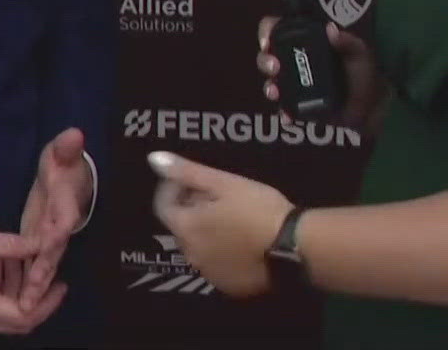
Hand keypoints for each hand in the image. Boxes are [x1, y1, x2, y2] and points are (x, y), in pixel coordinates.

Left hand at [14, 127, 92, 310]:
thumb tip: (74, 134)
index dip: (54, 237)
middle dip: (41, 275)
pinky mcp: (41, 243)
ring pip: (42, 265)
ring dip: (31, 283)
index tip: (44, 250)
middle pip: (52, 255)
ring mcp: (51, 238)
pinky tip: (8, 289)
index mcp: (66, 206)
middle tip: (29, 294)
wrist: (72, 176)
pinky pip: (32, 264)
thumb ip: (67, 147)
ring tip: (18, 301)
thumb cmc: (65, 162)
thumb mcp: (62, 152)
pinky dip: (23, 278)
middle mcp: (61, 227)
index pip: (62, 224)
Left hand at [148, 150, 292, 298]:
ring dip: (207, 232)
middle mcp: (191, 255)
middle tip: (217, 196)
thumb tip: (154, 159)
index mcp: (186, 228)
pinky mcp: (230, 287)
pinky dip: (222, 252)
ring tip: (233, 217)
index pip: (163, 206)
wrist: (293, 247)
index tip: (190, 178)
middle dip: (192, 209)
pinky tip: (243, 241)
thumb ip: (188, 171)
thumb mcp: (224, 183)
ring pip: (199, 247)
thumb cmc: (257, 209)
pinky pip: (217, 265)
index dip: (173, 188)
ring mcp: (210, 274)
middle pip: (182, 227)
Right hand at [257, 16, 384, 130]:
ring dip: (269, 87)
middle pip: (266, 56)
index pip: (276, 29)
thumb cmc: (363, 73)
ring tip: (275, 92)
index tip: (268, 40)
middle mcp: (294, 61)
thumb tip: (331, 29)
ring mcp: (293, 85)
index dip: (266, 31)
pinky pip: (284, 109)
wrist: (372, 106)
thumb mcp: (359, 53)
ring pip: (270, 82)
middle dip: (265, 61)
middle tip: (275, 67)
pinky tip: (287, 116)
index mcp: (306, 42)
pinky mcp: (297, 106)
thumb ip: (347, 41)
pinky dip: (283, 112)